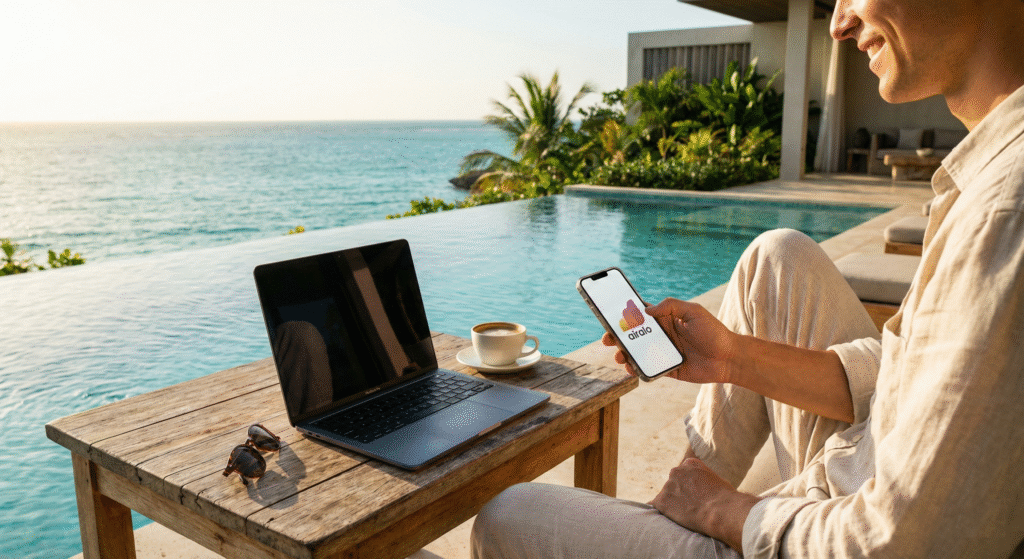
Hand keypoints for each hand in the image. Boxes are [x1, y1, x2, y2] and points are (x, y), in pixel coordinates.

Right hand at [601, 298, 737, 384]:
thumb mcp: (693, 312)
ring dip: (624, 354)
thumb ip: (670, 306)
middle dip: (617, 337)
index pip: (640, 316)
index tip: (610, 316)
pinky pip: (647, 369)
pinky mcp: (667, 369)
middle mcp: (662, 336)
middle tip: (607, 339)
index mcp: (666, 320)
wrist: (729, 358)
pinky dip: (636, 369)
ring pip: (637, 353)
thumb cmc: (714, 332)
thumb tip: (645, 310)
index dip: (624, 316)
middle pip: (634, 336)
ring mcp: (663, 353)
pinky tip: (630, 367)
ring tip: (619, 355)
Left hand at [651, 457, 759, 550]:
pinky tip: (665, 520)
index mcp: (690, 464)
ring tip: (686, 517)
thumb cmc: (726, 499)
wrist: (722, 511)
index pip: (683, 474)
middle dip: (679, 495)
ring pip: (666, 497)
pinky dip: (660, 513)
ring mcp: (667, 486)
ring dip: (673, 506)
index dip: (689, 487)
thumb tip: (707, 488)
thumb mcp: (718, 482)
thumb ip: (706, 481)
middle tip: (690, 508)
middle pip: (673, 484)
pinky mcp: (662, 501)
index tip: (695, 497)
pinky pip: (654, 507)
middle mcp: (676, 471)